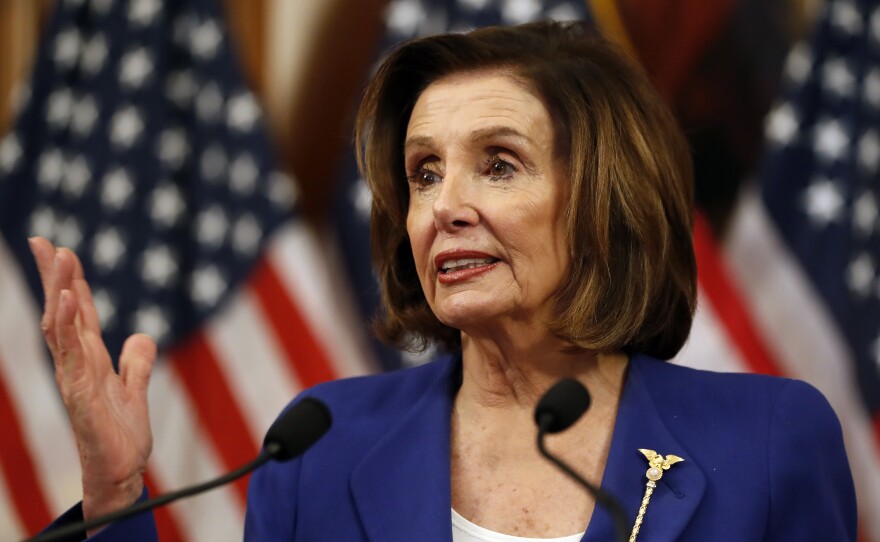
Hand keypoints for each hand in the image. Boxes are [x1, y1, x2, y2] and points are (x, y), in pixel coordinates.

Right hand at [29, 237, 155, 522]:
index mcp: (90, 359)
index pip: (78, 312)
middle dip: (52, 276)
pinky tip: (63, 301)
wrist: (122, 474)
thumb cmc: (122, 436)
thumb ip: (137, 363)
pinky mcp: (79, 393)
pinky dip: (65, 325)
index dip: (69, 282)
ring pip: (61, 326)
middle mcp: (76, 364)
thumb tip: (141, 337)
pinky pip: (70, 353)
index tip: (60, 249)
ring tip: (57, 256)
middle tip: (43, 241)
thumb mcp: (135, 390)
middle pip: (61, 311)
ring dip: (58, 290)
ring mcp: (74, 377)